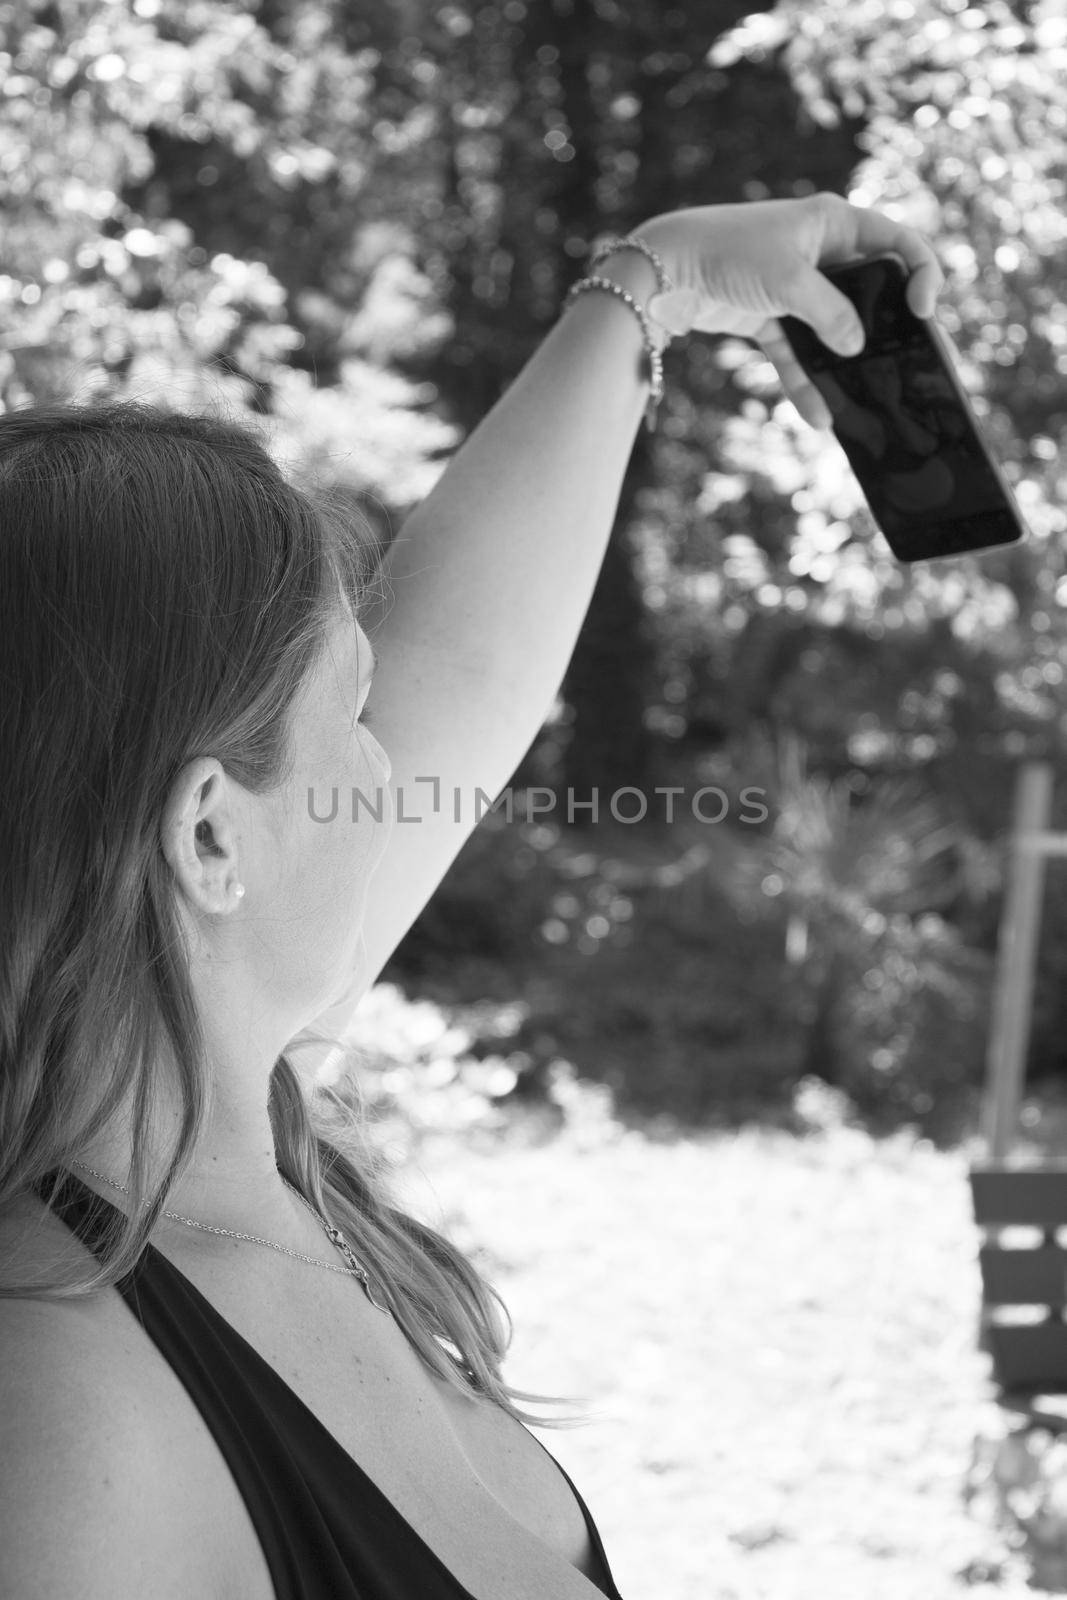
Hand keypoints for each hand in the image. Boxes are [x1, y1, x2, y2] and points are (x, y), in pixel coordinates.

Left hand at [637, 193, 944, 429]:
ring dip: (849, 366)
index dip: (922, 274)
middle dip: (893, 332)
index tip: (924, 311)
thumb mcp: (788, 281)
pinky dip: (806, 383)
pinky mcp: (771, 318)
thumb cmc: (728, 253)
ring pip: (835, 331)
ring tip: (876, 399)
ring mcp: (797, 288)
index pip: (899, 243)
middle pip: (873, 293)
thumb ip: (831, 314)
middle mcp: (822, 253)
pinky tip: (820, 418)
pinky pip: (798, 355)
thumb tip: (857, 348)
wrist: (663, 269)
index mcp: (836, 225)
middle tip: (922, 365)